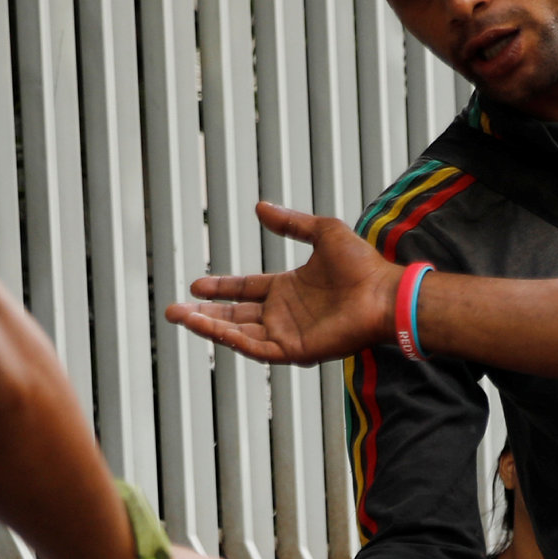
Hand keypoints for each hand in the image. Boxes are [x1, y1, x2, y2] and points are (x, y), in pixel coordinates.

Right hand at [167, 206, 398, 367]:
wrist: (382, 292)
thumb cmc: (362, 265)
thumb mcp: (322, 231)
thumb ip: (290, 223)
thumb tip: (260, 207)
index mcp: (288, 289)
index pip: (244, 290)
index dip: (220, 288)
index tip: (195, 285)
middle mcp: (284, 314)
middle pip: (234, 315)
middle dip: (203, 314)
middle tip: (175, 310)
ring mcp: (287, 334)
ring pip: (238, 333)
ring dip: (209, 327)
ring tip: (181, 317)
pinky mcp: (294, 351)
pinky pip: (255, 347)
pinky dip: (231, 340)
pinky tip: (210, 329)